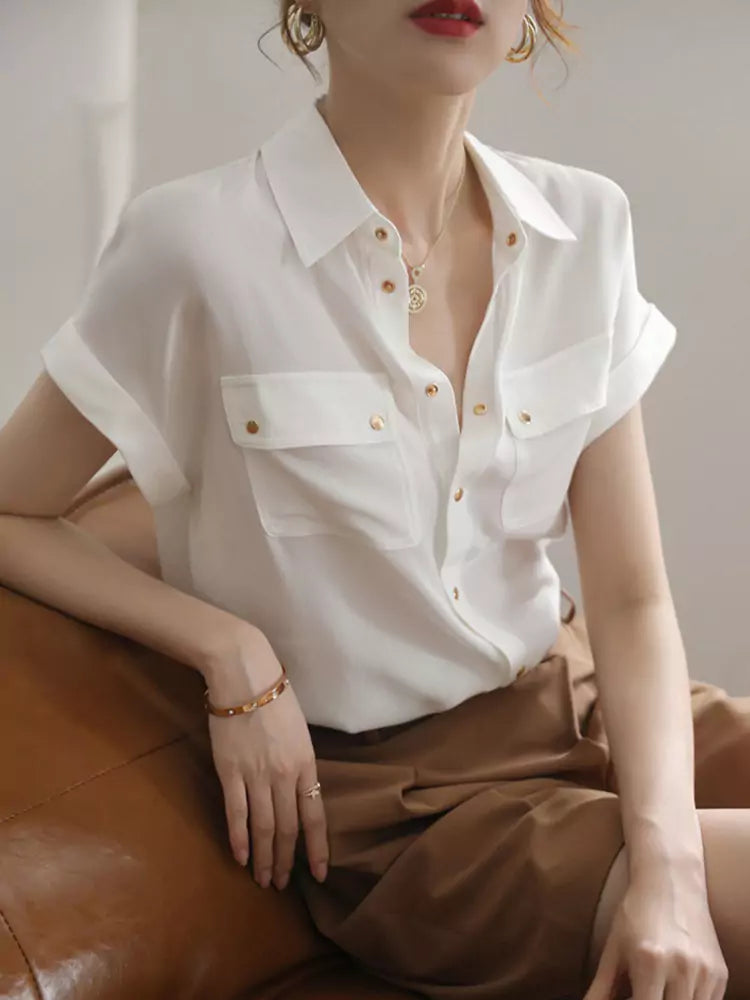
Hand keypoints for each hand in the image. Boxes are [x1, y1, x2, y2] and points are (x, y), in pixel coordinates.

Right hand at [203, 626, 328, 890]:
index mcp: (307, 763)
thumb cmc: (275, 696)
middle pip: (288, 828)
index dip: (317, 849)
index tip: (319, 874)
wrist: (244, 676)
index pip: (315, 816)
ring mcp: (256, 776)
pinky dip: (239, 838)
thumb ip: (301, 762)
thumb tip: (301, 789)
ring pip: (264, 827)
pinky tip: (240, 857)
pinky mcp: (230, 773)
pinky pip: (236, 813)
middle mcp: (285, 776)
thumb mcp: (300, 731)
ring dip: (263, 857)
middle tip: (282, 884)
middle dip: (286, 860)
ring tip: (262, 879)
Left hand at [583, 863, 727, 999]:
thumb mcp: (614, 948)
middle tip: (641, 992)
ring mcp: (705, 972)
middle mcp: (682, 968)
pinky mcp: (720, 974)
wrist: (671, 879)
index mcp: (650, 962)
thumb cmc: (636, 912)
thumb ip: (601, 987)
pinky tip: (675, 987)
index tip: (629, 997)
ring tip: (656, 988)